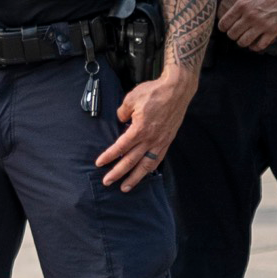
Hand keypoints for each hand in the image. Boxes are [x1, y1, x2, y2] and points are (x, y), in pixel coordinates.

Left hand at [96, 74, 194, 190]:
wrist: (177, 90)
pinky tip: (145, 174)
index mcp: (139, 129)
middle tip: (107, 182)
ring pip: (146, 165)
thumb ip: (122, 113)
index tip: (99, 164)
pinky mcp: (168, 140)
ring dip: (135, 178)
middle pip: (131, 161)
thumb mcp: (131, 98)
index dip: (109, 156)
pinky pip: (158, 158)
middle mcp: (150, 139)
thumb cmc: (154, 92)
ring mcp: (161, 141)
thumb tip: (120, 121)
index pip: (120, 147)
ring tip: (126, 187)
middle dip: (118, 173)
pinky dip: (150, 168)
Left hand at [213, 0, 276, 52]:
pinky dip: (255, 47)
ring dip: (241, 41)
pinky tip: (254, 43)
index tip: (224, 27)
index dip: (222, 27)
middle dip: (231, 34)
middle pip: (233, 34)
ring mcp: (262, 25)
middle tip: (234, 32)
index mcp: (242, 4)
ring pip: (244, 42)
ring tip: (243, 37)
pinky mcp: (273, 31)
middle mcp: (250, 16)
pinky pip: (260, 45)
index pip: (225, 23)